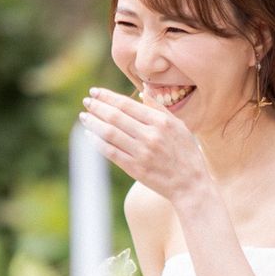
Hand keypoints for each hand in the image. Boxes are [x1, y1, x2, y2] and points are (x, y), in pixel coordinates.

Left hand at [78, 87, 211, 206]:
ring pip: (110, 133)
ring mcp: (142, 153)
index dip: (107, 97)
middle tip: (87, 101)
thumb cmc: (186, 154)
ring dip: (93, 123)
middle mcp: (150, 136)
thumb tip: (143, 91)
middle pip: (115, 117)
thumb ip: (159, 108)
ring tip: (84, 116)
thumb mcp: (179, 126)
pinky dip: (97, 142)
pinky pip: (111, 152)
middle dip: (97, 107)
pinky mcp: (135, 168)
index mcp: (161, 122)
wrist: (190, 185)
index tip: (95, 92)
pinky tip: (89, 136)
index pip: (127, 104)